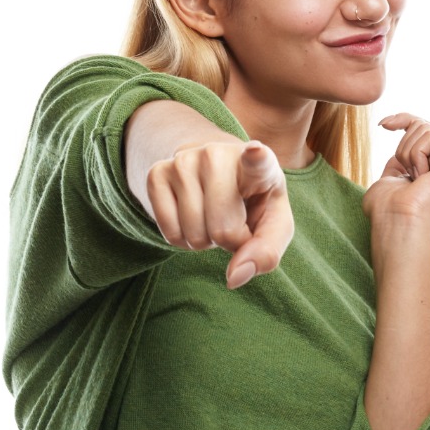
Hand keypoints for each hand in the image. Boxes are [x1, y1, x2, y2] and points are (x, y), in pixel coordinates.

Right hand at [143, 140, 292, 288]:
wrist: (215, 171)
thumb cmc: (251, 202)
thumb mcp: (272, 224)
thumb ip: (266, 253)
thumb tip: (234, 277)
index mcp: (259, 164)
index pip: (257, 161)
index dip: (256, 158)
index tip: (255, 152)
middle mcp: (218, 155)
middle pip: (222, 229)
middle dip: (228, 241)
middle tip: (232, 220)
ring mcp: (184, 161)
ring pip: (194, 234)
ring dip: (205, 240)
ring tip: (211, 215)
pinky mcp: (156, 173)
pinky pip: (169, 233)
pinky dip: (182, 240)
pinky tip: (191, 218)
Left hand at [363, 114, 429, 227]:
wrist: (396, 220)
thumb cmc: (387, 208)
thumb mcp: (392, 177)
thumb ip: (400, 161)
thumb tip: (399, 143)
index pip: (424, 130)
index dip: (403, 119)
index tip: (383, 124)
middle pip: (422, 125)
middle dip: (403, 147)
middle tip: (406, 174)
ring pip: (423, 129)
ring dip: (406, 153)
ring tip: (413, 178)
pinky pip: (428, 137)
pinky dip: (414, 156)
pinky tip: (420, 177)